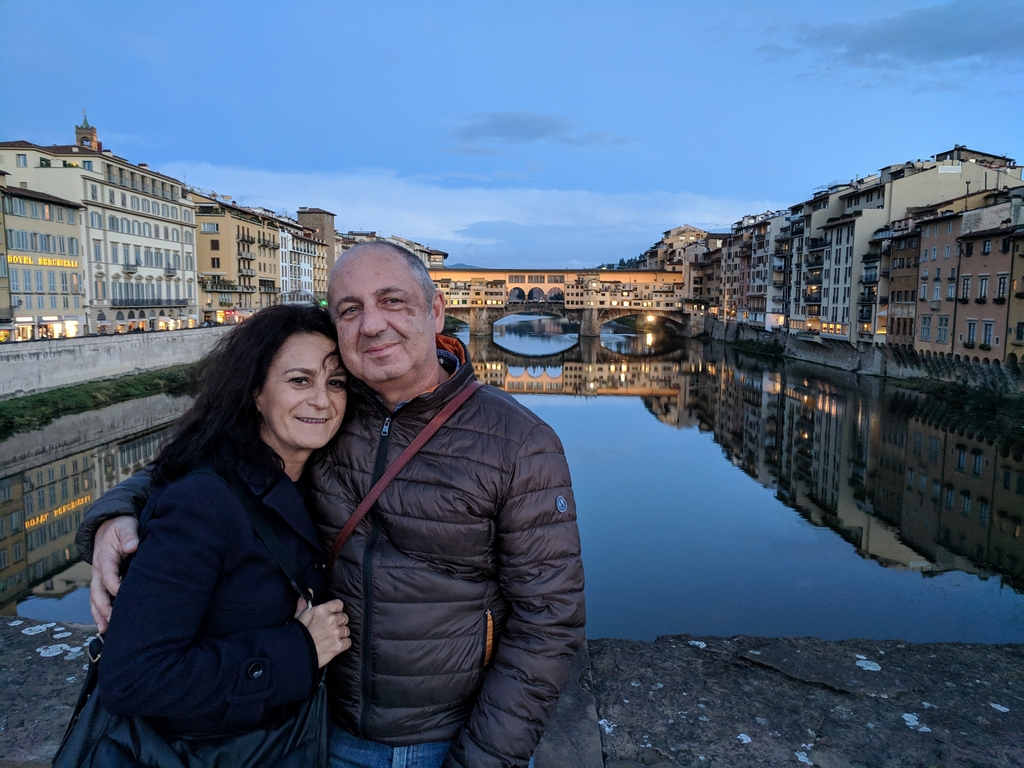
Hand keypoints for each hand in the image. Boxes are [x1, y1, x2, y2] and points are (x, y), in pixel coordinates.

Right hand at [89, 517, 139, 631]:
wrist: (108, 526)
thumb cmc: (120, 528)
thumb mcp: (125, 527)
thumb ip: (128, 536)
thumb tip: (131, 547)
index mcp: (105, 557)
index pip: (107, 574)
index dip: (114, 585)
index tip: (122, 594)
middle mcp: (98, 570)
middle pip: (97, 591)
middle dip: (103, 607)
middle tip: (112, 621)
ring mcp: (97, 578)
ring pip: (95, 599)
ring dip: (98, 614)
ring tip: (105, 630)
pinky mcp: (101, 582)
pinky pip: (97, 600)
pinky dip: (99, 613)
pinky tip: (105, 627)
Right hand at [295, 598, 350, 667]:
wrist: (296, 654)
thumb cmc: (297, 635)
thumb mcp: (299, 616)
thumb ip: (305, 603)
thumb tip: (310, 591)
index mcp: (321, 610)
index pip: (339, 604)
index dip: (336, 610)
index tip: (333, 615)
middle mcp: (330, 620)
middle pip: (344, 617)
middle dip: (339, 623)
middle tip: (330, 629)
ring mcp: (335, 633)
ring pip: (347, 630)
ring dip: (341, 634)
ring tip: (331, 638)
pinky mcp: (339, 645)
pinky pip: (348, 642)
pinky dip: (343, 644)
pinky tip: (334, 645)